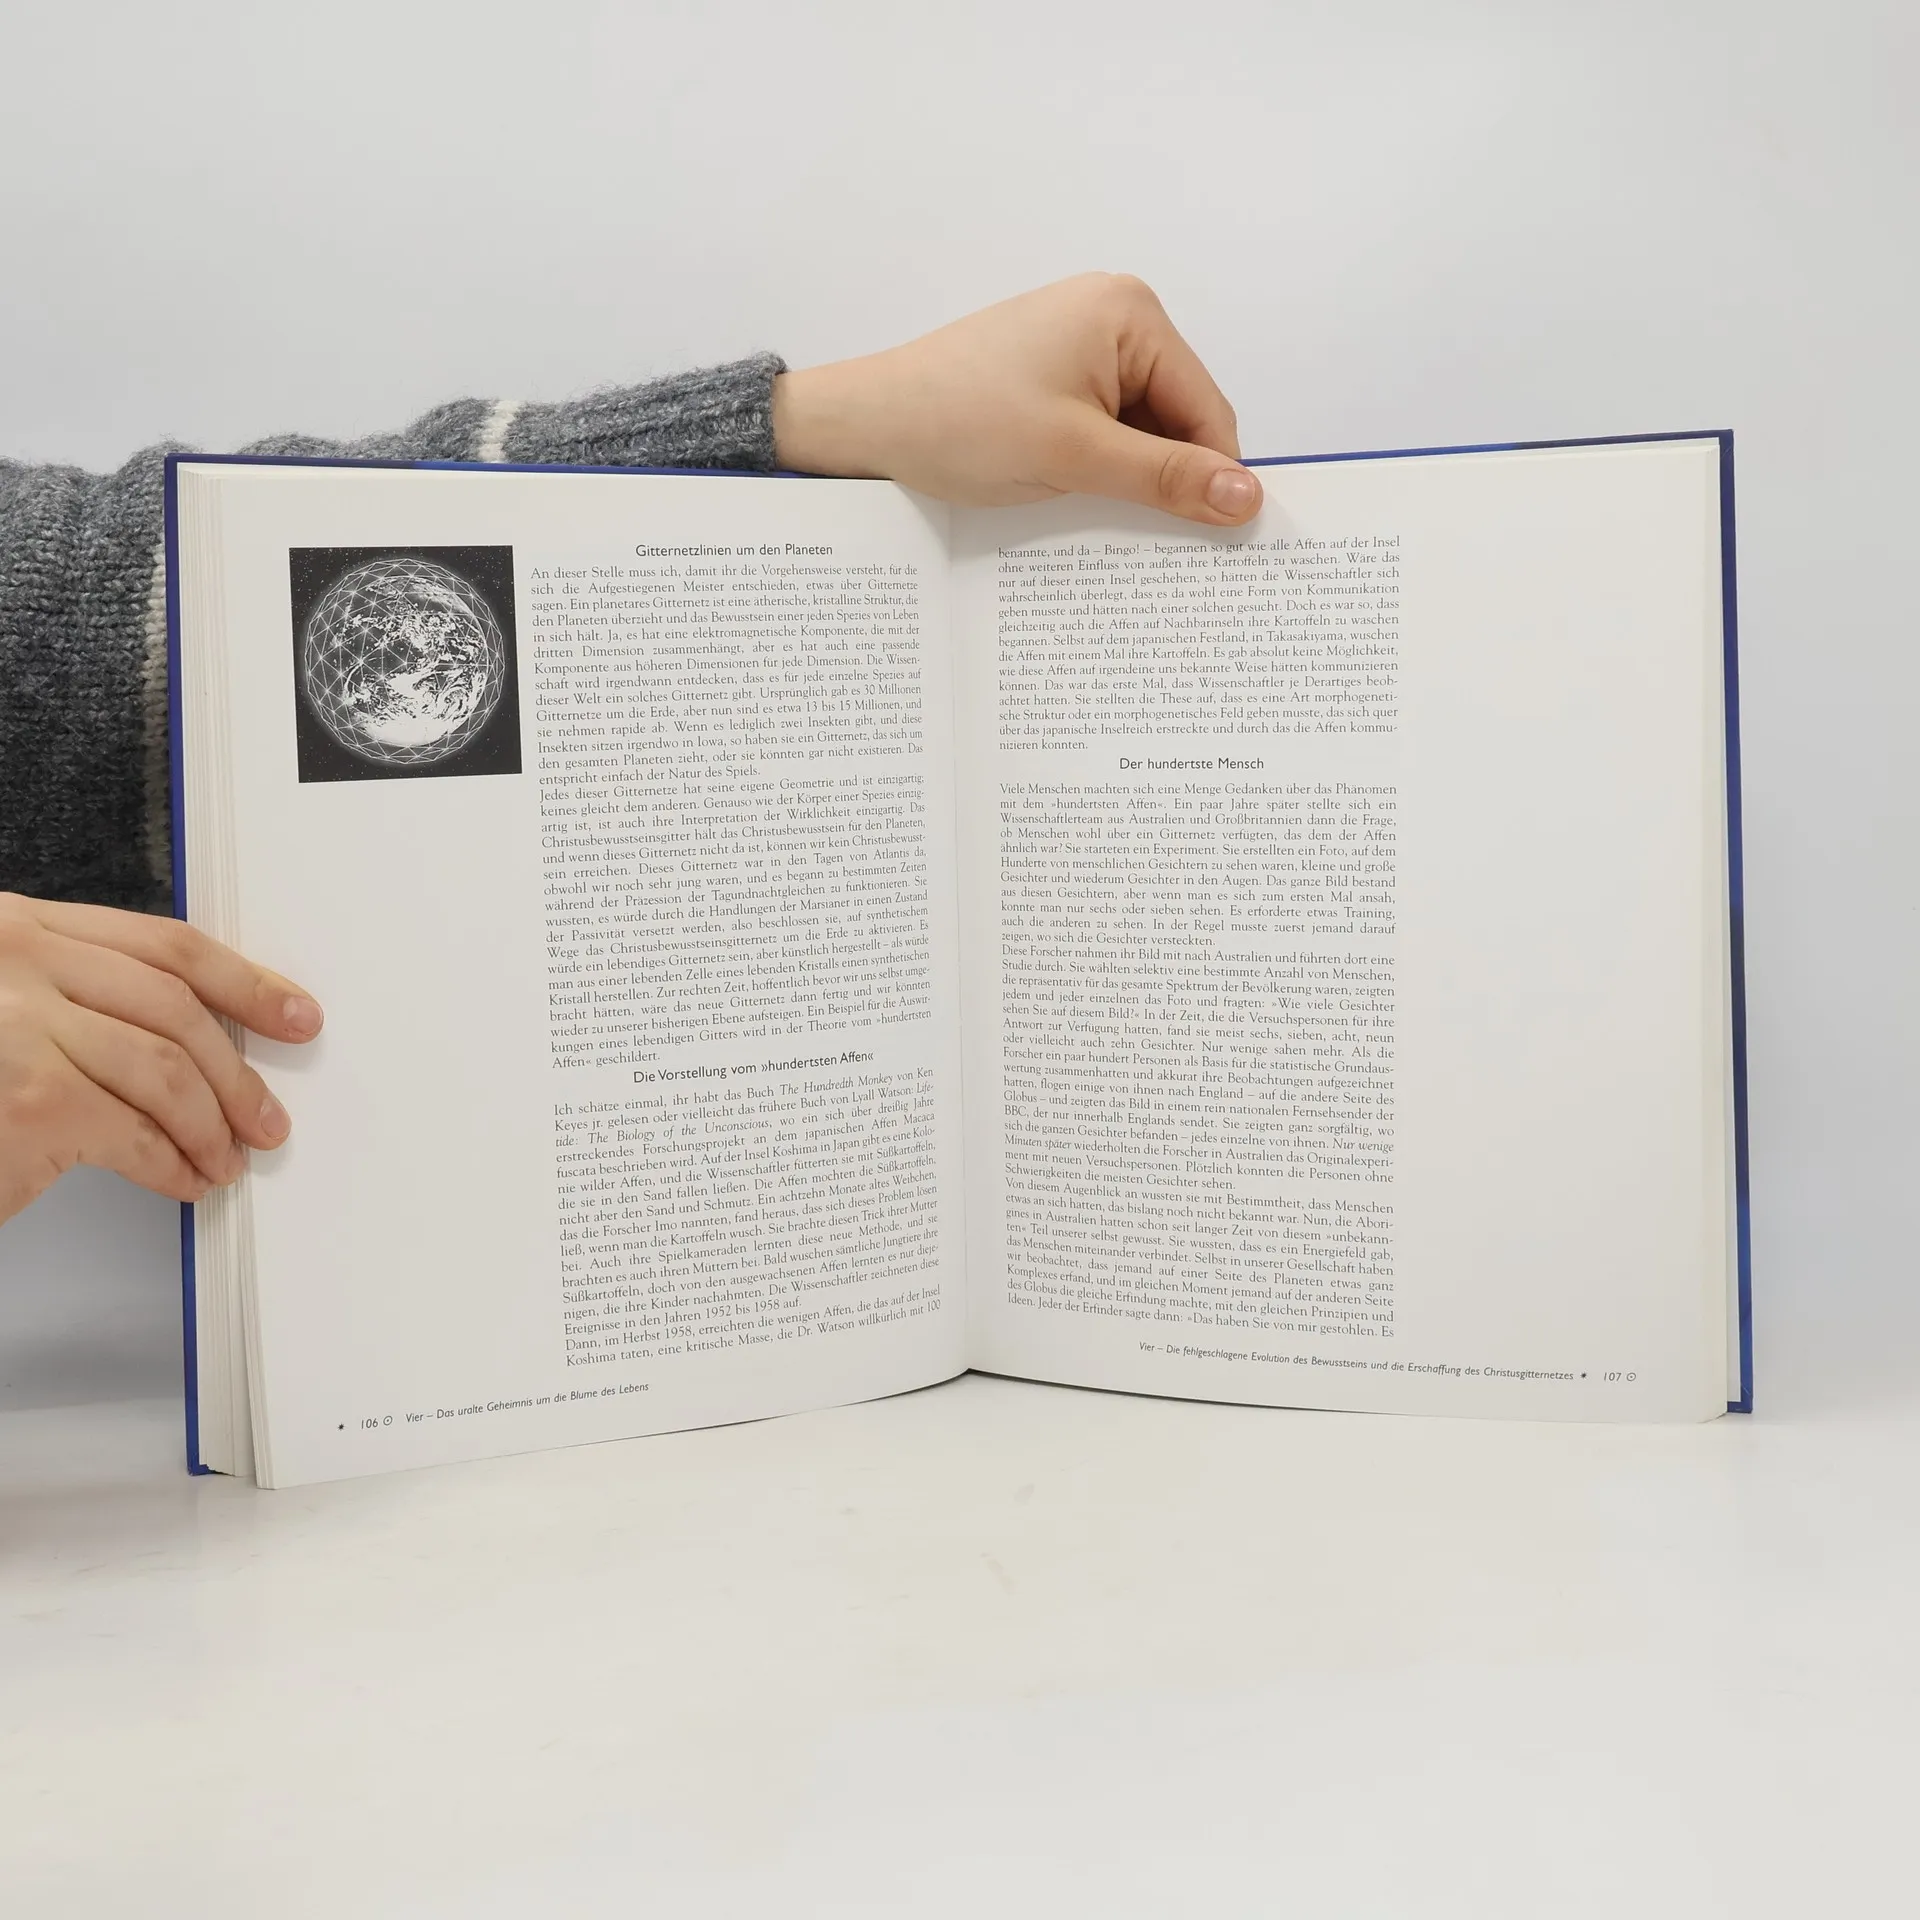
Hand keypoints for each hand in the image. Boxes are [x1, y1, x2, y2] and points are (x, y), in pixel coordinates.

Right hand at [0, 894, 322, 1224]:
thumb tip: (196, 1040)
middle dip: (237, 1072)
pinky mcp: (31, 1101)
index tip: (291, 1011)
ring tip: (226, 1158)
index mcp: (19, 929)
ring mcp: (20, 1028)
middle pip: (176, 1009)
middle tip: (265, 1114)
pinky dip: (173, 1165)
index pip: (163, 944)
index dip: (243, 981)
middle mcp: (19, 963)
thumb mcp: (5, 1006)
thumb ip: (80, 999)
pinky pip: (136, 1135)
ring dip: (212, 1127)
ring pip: (166, 1073)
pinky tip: (184, 1180)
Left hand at [772, 273, 1263, 527]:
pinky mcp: (1054, 377)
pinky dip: (1099, 470)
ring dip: (1128, 479)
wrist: (867, 425)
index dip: (1213, 477)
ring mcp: (1081, 347)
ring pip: (1141, 433)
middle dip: (1165, 478)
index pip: (1207, 408)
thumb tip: (1247, 497)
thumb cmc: (958, 421)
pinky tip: (1073, 497)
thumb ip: (1166, 478)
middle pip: (1178, 420)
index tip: (1217, 542)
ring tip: (1093, 510)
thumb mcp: (1075, 456)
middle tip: (1150, 542)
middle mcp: (1113, 317)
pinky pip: (1104, 431)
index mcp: (1130, 314)